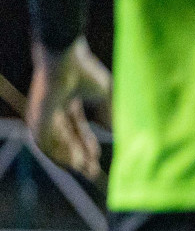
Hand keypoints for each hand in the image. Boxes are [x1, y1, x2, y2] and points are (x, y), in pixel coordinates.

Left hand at [26, 39, 107, 180]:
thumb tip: (120, 132)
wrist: (66, 58)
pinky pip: (45, 141)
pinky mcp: (38, 116)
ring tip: (83, 169)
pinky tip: (73, 162)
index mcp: (68, 101)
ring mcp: (44, 113)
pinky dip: (58, 153)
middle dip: (79, 156)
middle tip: (91, 172)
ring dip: (68, 158)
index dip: (87, 146)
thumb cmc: (86, 71)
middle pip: (66, 139)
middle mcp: (54, 110)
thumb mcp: (107, 95)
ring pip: (54, 143)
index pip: (77, 129)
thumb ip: (113, 113)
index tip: (97, 160)